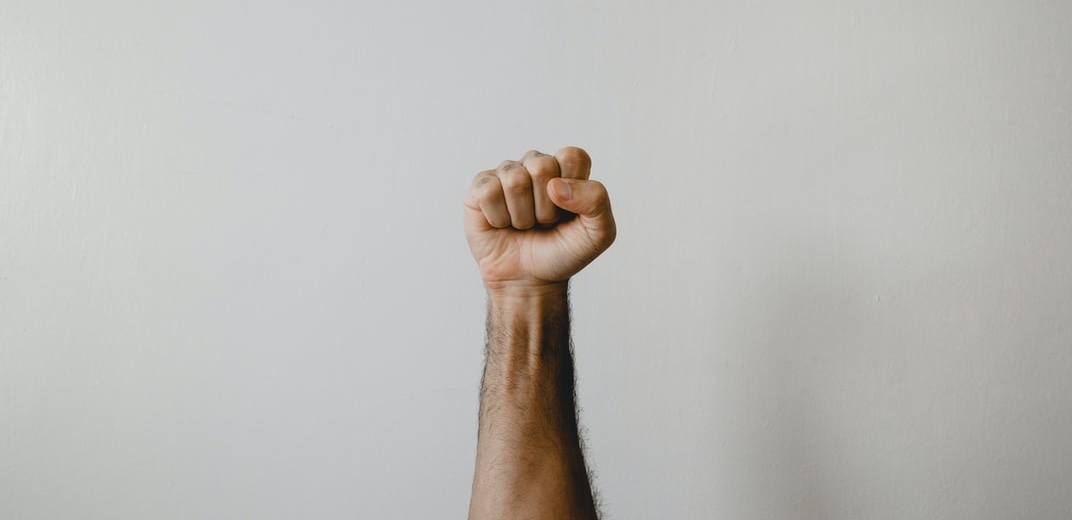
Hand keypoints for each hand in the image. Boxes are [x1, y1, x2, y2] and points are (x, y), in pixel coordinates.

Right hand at [463, 147, 615, 292]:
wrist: (529, 280)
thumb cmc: (562, 252)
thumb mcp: (598, 233)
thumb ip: (596, 200)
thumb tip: (555, 185)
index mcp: (567, 169)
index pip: (572, 156)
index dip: (572, 187)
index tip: (569, 212)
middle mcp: (536, 165)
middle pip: (542, 166)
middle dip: (546, 207)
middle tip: (544, 223)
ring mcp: (507, 174)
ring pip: (515, 181)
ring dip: (522, 216)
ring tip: (524, 226)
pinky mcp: (481, 187)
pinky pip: (488, 192)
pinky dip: (498, 218)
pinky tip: (502, 225)